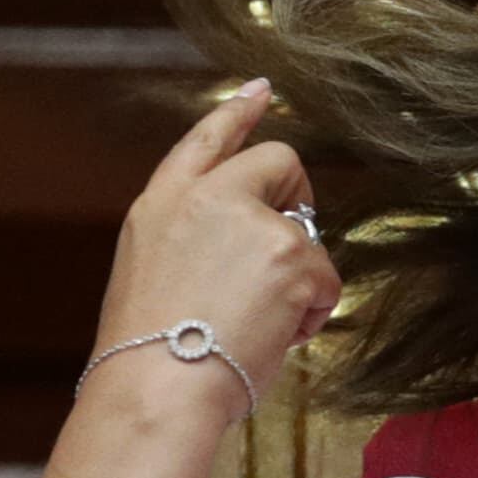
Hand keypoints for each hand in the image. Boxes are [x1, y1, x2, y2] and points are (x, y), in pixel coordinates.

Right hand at [85, 77, 341, 422]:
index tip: (262, 90)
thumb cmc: (149, 355)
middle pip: (278, 161)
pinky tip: (276, 334)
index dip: (237, 113)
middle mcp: (207, 198)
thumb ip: (195, 239)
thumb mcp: (152, 274)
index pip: (205, 140)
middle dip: (296, 197)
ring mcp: (253, 222)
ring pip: (308, 236)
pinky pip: (327, 279)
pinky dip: (313, 311)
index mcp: (162, 203)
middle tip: (290, 248)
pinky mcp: (292, 255)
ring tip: (258, 324)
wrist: (155, 388)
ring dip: (298, 280)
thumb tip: (245, 245)